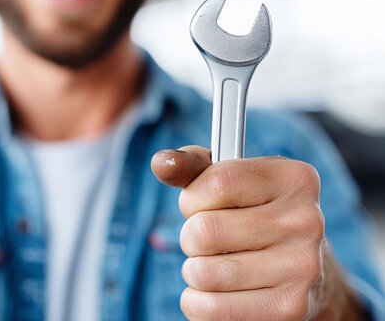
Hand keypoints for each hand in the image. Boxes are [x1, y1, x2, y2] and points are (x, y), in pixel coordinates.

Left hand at [151, 146, 365, 320]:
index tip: (203, 205)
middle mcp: (306, 221)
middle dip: (191, 237)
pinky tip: (217, 292)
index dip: (193, 198)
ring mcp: (302, 267)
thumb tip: (162, 162)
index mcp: (293, 178)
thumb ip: (191, 166)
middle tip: (209, 240)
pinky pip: (210, 309)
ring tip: (215, 264)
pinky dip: (197, 302)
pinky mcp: (289, 308)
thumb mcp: (229, 179)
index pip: (216, 183)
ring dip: (193, 271)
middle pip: (204, 231)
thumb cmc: (252, 214)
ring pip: (202, 273)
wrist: (303, 271)